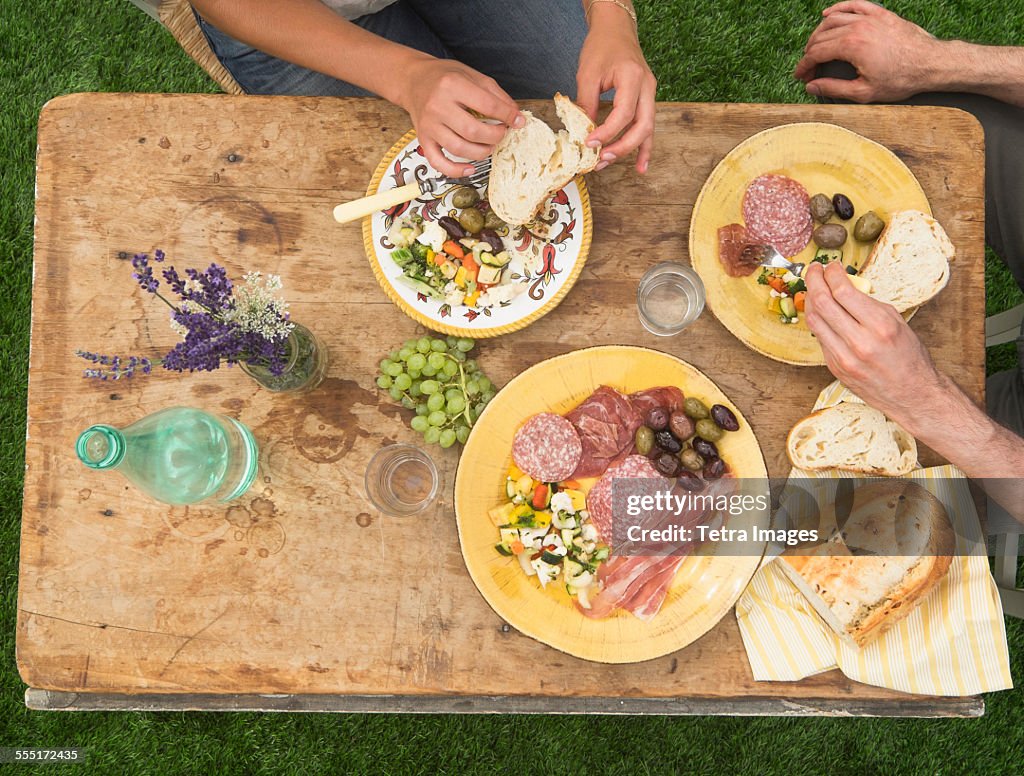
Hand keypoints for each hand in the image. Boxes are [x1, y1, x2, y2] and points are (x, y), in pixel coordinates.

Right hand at [399, 58, 524, 177]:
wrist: (413, 80)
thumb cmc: (444, 77)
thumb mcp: (472, 75)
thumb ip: (495, 95)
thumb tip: (515, 116)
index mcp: (452, 85)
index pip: (487, 105)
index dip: (507, 115)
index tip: (518, 121)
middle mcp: (438, 106)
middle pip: (473, 131)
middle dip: (495, 136)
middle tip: (501, 133)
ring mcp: (429, 125)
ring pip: (459, 149)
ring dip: (481, 152)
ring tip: (489, 145)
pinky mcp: (423, 139)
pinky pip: (438, 162)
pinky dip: (455, 170)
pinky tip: (470, 168)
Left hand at [576, 7, 656, 172]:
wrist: (615, 29)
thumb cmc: (601, 46)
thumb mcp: (587, 73)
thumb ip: (586, 103)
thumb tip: (583, 132)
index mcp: (632, 77)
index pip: (623, 113)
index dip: (607, 132)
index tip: (590, 143)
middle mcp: (647, 86)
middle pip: (642, 125)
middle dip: (623, 147)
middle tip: (602, 159)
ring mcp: (650, 93)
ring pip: (648, 128)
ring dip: (635, 150)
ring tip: (627, 170)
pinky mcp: (646, 99)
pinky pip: (648, 125)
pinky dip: (644, 146)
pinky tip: (641, 165)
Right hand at [793, 0, 941, 102]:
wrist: (930, 63)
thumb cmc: (901, 79)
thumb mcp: (864, 92)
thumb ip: (833, 88)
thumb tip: (812, 86)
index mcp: (851, 46)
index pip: (817, 53)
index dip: (804, 66)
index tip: (800, 75)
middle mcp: (858, 27)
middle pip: (822, 36)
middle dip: (809, 53)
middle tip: (808, 68)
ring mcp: (870, 18)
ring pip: (834, 19)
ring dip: (819, 32)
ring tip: (814, 46)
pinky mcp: (881, 14)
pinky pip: (854, 5)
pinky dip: (839, 8)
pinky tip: (828, 14)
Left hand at [803, 262, 945, 427]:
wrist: (912, 394)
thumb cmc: (909, 356)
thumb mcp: (896, 321)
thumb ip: (869, 303)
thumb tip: (846, 284)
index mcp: (879, 326)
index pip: (843, 291)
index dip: (831, 274)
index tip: (831, 266)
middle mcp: (859, 342)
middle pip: (822, 303)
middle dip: (813, 280)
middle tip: (814, 270)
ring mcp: (843, 357)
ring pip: (814, 320)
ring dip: (810, 299)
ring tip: (813, 288)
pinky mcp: (834, 367)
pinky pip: (819, 337)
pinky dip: (817, 320)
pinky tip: (820, 311)